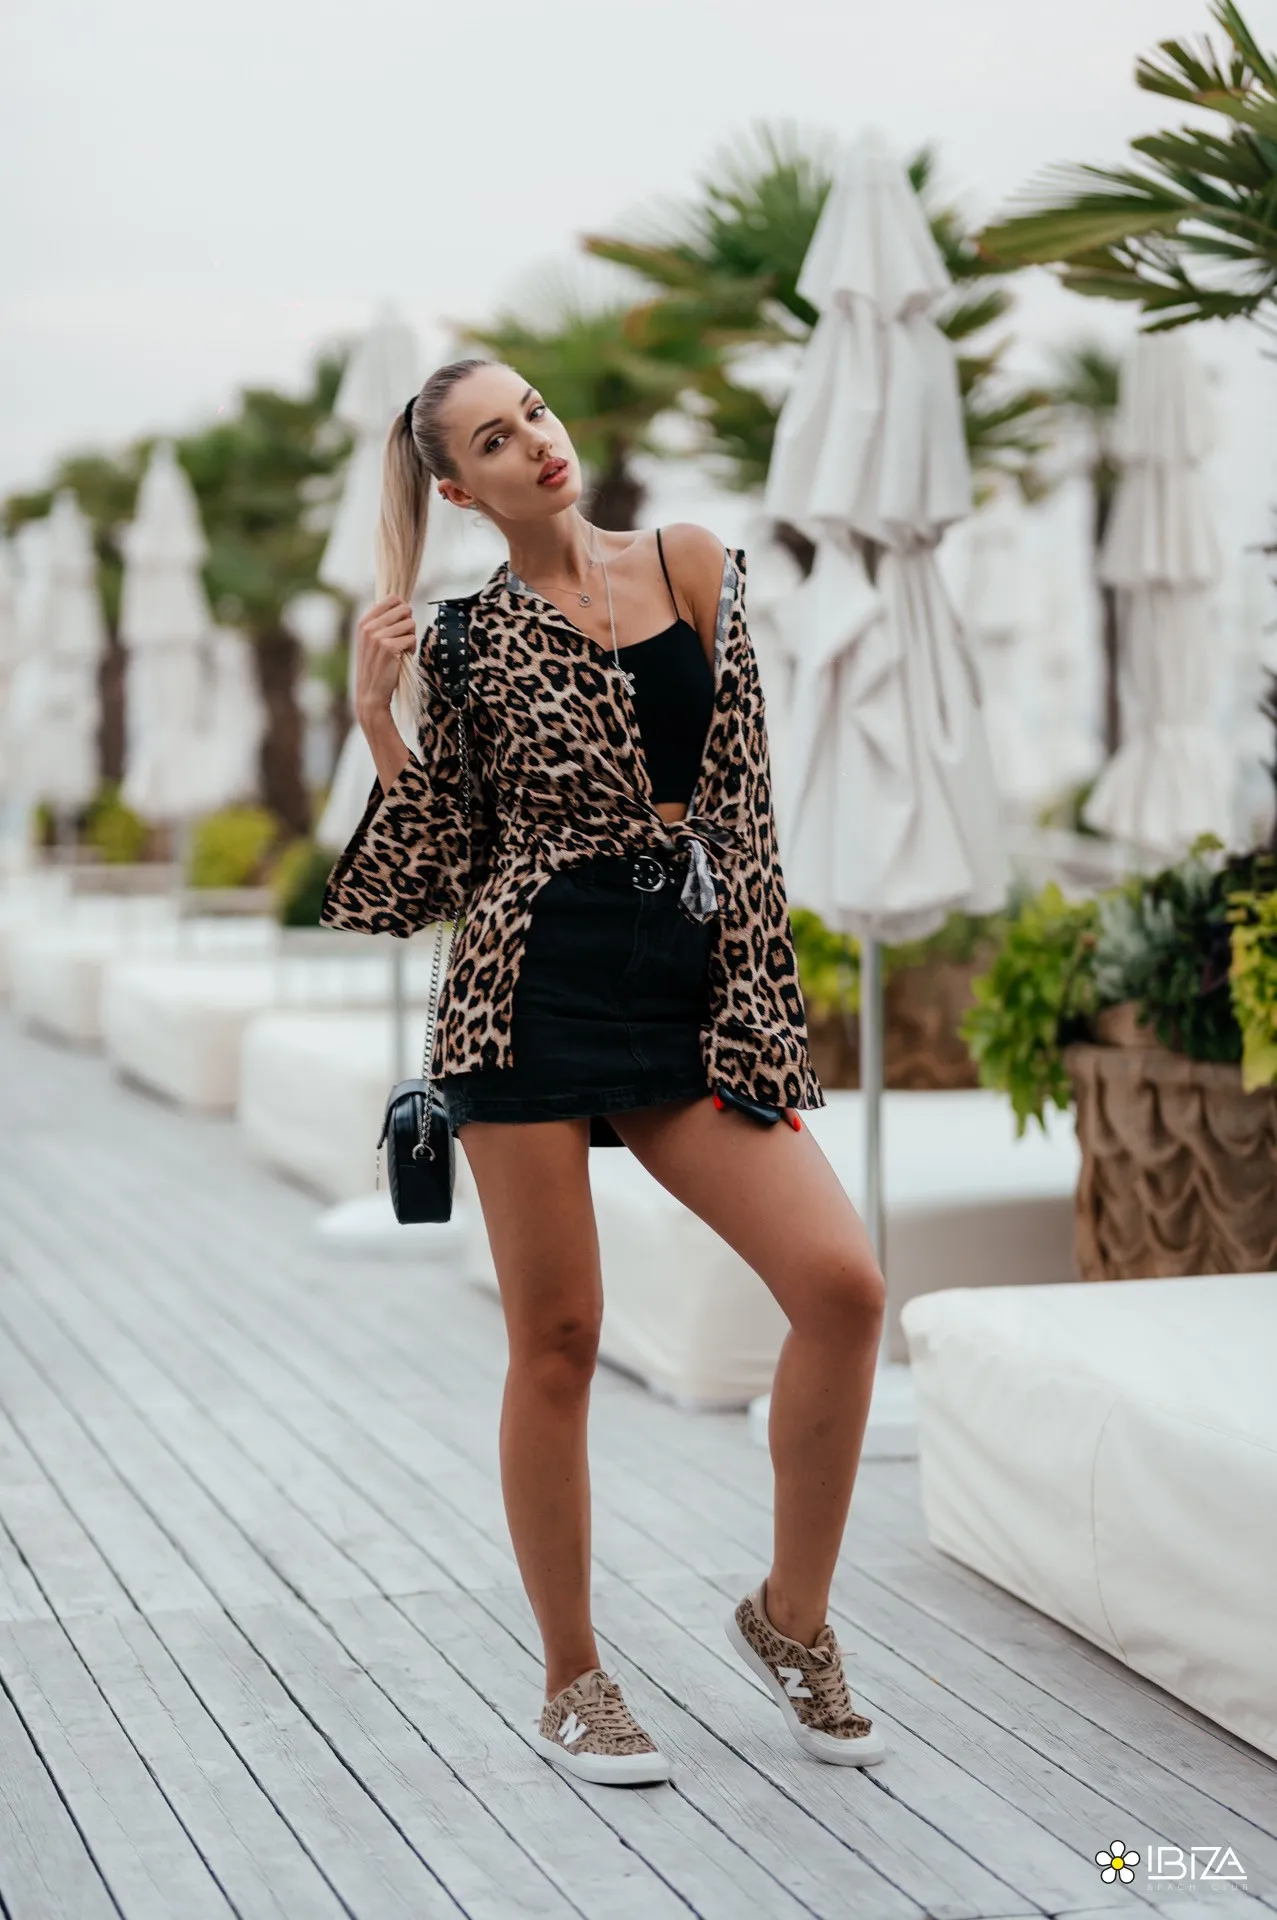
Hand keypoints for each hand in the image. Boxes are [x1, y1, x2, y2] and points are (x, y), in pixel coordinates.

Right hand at [353, 595, 416, 720]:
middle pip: (404, 609)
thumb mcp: (370, 640)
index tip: (400, 623)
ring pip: (410, 624)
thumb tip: (402, 603)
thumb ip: (381, 622)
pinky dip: (412, 648)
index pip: (392, 598)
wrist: (371, 693)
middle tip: (402, 639)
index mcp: (364, 621)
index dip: (402, 609)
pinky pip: (412, 638)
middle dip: (408, 624)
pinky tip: (403, 657)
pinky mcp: (390, 647)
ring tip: (401, 650)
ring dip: (410, 637)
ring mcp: (378, 636)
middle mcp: (369, 626)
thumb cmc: (376, 666)